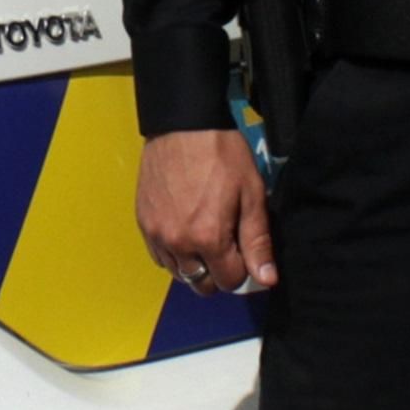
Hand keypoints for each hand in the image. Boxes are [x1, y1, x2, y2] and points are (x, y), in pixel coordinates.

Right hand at [135, 127, 274, 294]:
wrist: (182, 125)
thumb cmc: (221, 154)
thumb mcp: (251, 195)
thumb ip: (257, 241)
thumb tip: (266, 278)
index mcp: (208, 239)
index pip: (229, 281)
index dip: (242, 270)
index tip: (244, 251)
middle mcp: (178, 244)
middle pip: (202, 285)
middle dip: (218, 273)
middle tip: (226, 246)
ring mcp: (156, 234)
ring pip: (179, 273)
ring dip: (195, 264)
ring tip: (205, 237)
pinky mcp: (143, 223)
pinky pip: (159, 257)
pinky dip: (174, 254)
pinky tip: (185, 233)